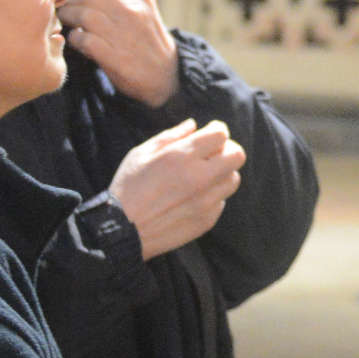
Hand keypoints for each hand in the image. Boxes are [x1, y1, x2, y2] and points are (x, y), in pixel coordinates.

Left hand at [60, 0, 180, 105]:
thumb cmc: (144, 39)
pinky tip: (76, 40)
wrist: (165, 75)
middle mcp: (133, 11)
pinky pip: (84, 40)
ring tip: (65, 21)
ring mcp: (125, 34)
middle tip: (61, 6)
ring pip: (84, 15)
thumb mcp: (140, 9)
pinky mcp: (116, 57)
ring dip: (68, 17)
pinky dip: (74, 39)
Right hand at [109, 119, 246, 259]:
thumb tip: (193, 125)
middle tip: (212, 153)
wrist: (121, 232)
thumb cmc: (128, 188)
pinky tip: (193, 196)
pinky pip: (221, 201)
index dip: (217, 130)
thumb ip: (171, 136)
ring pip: (233, 179)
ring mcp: (205, 202)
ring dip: (222, 173)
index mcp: (181, 157)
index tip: (210, 133)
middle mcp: (198, 178)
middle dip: (227, 149)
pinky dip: (212, 195)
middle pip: (237, 155)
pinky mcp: (206, 220)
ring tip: (203, 176)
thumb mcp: (141, 153)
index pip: (221, 135)